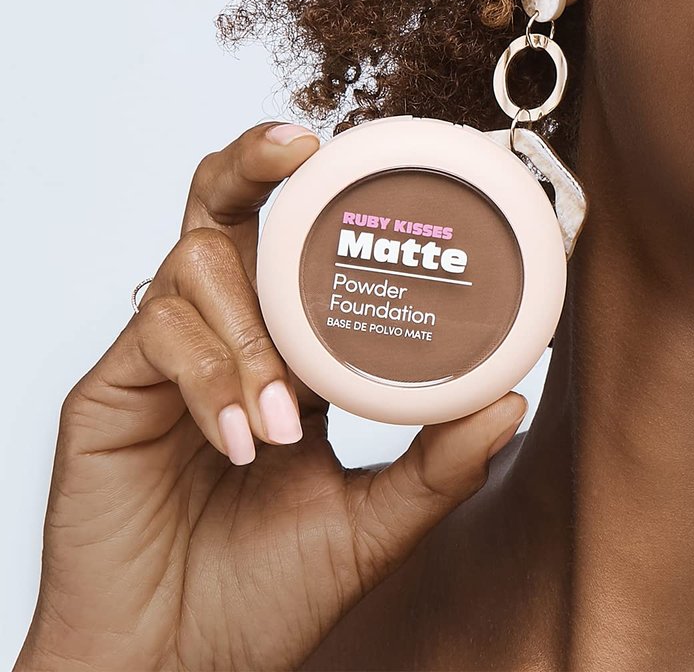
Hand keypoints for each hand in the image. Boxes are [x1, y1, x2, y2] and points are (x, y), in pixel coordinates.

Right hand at [16, 122, 527, 670]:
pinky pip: (159, 337)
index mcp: (284, 355)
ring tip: (287, 419)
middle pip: (223, 211)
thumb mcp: (369, 523)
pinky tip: (246, 439)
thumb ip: (438, 464)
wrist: (174, 662)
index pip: (296, 253)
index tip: (373, 167)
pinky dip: (214, 377)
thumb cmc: (264, 593)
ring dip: (251, 329)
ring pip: (195, 265)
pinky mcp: (110, 389)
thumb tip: (511, 398)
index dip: (324, 202)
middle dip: (253, 163)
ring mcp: (163, 357)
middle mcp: (223, 337)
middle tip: (298, 146)